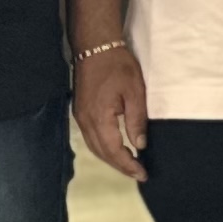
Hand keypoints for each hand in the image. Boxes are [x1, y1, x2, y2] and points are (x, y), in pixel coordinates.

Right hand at [73, 44, 147, 180]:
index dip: (128, 165)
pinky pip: (91, 137)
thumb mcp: (135, 92)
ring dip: (111, 159)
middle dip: (120, 166)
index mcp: (99, 117)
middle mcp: (85, 121)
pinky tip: (115, 149)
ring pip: (94, 146)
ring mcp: (80, 117)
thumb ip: (136, 120)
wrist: (95, 47)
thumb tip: (139, 145)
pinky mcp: (80, 112)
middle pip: (101, 152)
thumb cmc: (118, 66)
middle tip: (138, 174)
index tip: (142, 174)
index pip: (113, 150)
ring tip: (129, 166)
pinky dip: (103, 148)